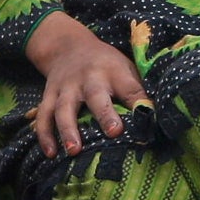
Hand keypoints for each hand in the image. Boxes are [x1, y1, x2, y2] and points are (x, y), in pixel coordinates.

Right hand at [24, 15, 145, 156]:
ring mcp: (66, 87)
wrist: (68, 46)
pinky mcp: (49, 96)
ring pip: (64, 108)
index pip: (129, 86)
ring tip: (74, 151)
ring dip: (68, 129)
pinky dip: (44, 135)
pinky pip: (43, 116)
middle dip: (104, 114)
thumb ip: (137, 91)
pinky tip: (50, 153)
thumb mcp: (125, 69)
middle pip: (95, 95)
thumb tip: (156, 118)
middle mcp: (88, 78)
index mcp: (113, 71)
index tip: (146, 115)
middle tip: (113, 132)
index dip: (137, 100)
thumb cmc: (105, 65)